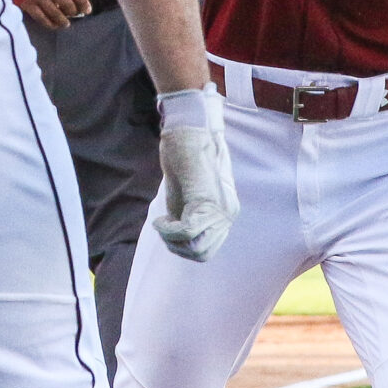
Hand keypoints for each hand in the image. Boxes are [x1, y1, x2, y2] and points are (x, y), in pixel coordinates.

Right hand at [20, 0, 90, 30]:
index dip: (84, 1)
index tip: (87, 9)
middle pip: (67, 4)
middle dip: (74, 12)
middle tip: (75, 14)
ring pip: (56, 14)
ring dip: (64, 21)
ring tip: (66, 23)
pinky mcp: (27, 5)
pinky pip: (43, 19)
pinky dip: (51, 24)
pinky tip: (55, 25)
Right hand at [152, 88, 236, 262]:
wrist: (188, 132)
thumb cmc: (183, 159)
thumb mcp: (186, 196)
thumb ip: (188, 217)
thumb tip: (178, 240)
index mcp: (224, 212)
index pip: (207, 250)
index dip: (183, 247)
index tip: (169, 228)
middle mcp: (227, 214)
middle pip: (203, 254)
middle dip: (177, 248)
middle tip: (164, 228)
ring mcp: (220, 210)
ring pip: (196, 247)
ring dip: (171, 241)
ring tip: (162, 223)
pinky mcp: (207, 202)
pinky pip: (187, 232)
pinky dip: (168, 230)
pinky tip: (160, 219)